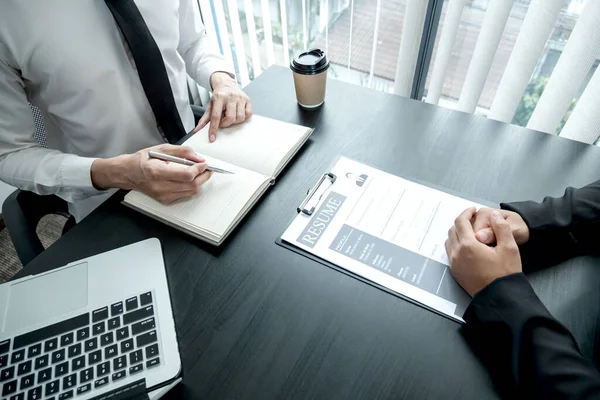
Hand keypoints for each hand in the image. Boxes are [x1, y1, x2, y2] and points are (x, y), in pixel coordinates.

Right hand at [91, 144, 211, 204]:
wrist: (127, 173)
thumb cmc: (142, 160)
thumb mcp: (161, 149)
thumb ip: (182, 152)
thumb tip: (198, 157)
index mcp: (157, 172)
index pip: (186, 175)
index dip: (199, 169)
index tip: (204, 163)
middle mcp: (160, 186)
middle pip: (192, 186)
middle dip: (203, 176)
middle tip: (206, 169)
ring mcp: (162, 195)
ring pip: (191, 192)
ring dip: (199, 182)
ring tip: (198, 173)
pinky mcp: (164, 200)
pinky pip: (185, 195)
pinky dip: (190, 187)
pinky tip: (188, 180)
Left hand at [194, 72, 251, 141]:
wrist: (226, 84)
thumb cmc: (218, 96)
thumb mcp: (210, 106)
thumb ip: (204, 119)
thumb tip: (197, 130)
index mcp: (219, 97)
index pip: (216, 116)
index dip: (214, 129)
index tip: (212, 138)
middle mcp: (231, 96)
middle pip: (230, 118)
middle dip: (226, 124)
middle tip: (223, 122)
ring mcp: (240, 98)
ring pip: (240, 117)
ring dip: (235, 121)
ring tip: (230, 117)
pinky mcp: (248, 100)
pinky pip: (248, 114)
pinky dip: (244, 118)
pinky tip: (238, 114)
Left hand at [445, 208, 521, 295]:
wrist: (501, 297)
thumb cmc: (505, 275)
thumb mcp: (510, 248)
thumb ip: (502, 228)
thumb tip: (495, 215)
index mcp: (468, 246)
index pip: (460, 221)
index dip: (466, 213)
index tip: (473, 210)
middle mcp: (457, 254)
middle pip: (452, 230)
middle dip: (461, 222)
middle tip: (472, 220)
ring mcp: (454, 264)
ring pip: (449, 242)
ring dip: (457, 234)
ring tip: (471, 232)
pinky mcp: (455, 272)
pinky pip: (450, 253)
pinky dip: (456, 245)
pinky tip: (468, 247)